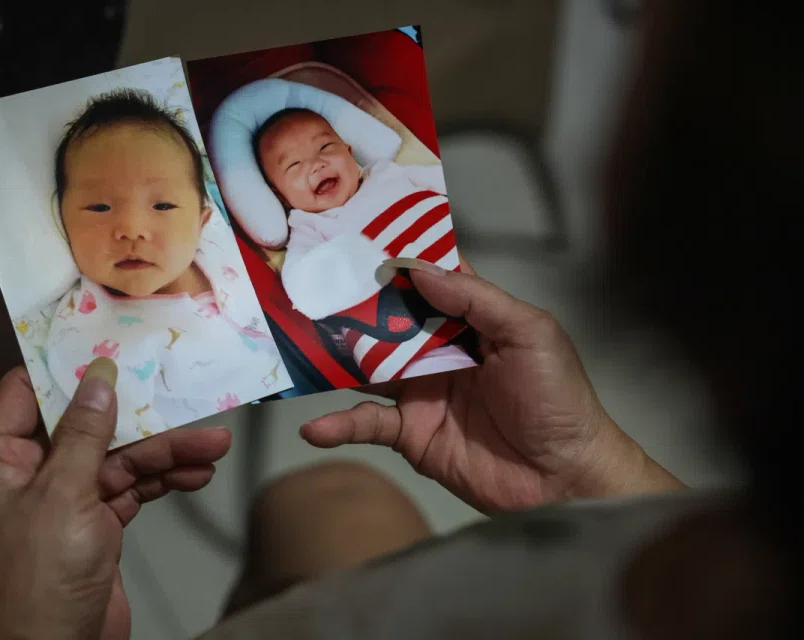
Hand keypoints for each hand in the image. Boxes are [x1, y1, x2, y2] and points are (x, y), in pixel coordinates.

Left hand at [0, 359, 231, 639]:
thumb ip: (85, 434)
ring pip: (119, 459)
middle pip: (89, 426)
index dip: (64, 369)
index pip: (26, 394)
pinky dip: (163, 482)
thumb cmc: (38, 582)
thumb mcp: (64, 494)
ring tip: (212, 447)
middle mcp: (31, 475)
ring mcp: (66, 500)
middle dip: (141, 418)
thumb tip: (97, 380)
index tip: (106, 346)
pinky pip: (132, 489)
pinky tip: (196, 475)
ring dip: (165, 453)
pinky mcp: (95, 525)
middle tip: (182, 400)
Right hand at [301, 260, 682, 512]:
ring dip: (334, 357)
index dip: (400, 259)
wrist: (563, 478)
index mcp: (473, 320)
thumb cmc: (558, 398)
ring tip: (294, 342)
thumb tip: (417, 268)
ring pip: (367, 366)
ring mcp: (421, 391)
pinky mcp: (410, 433)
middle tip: (308, 286)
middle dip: (352, 303)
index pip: (430, 280)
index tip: (357, 238)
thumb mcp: (529, 333)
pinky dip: (338, 425)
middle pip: (388, 320)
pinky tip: (313, 427)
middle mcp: (440, 350)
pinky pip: (367, 423)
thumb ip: (475, 299)